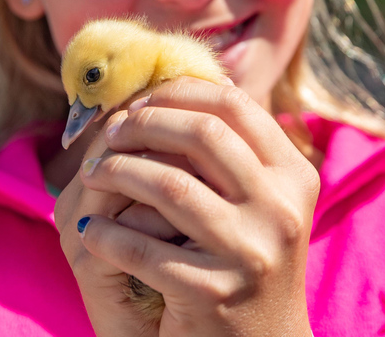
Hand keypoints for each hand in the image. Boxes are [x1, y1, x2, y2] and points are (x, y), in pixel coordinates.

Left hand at [61, 77, 319, 335]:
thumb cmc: (246, 261)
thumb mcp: (256, 202)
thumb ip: (228, 152)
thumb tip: (167, 92)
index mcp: (293, 176)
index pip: (233, 105)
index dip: (177, 93)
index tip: (138, 102)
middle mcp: (281, 209)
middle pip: (202, 133)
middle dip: (143, 125)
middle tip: (110, 134)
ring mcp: (251, 252)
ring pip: (169, 185)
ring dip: (116, 172)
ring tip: (92, 176)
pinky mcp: (213, 293)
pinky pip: (139, 247)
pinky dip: (104, 232)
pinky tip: (91, 229)